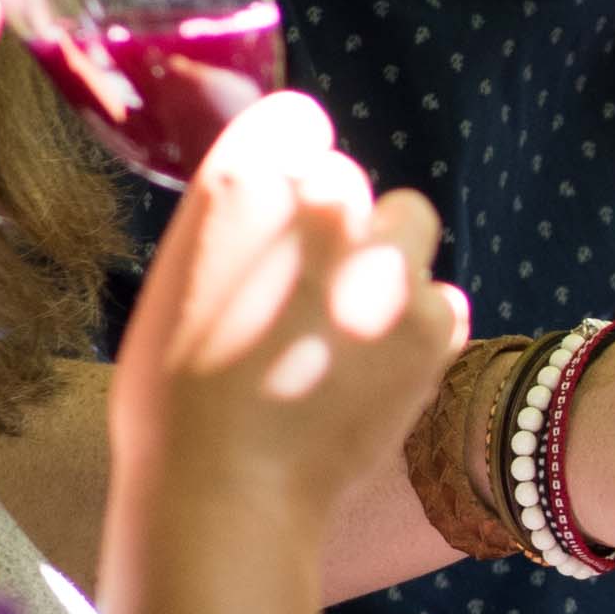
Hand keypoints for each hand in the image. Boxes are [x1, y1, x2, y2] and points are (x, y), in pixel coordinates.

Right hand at [111, 91, 461, 543]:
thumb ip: (237, 222)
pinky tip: (371, 369)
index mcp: (241, 178)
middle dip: (335, 228)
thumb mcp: (177, 279)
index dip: (290, 167)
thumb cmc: (173, 398)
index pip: (298, 122)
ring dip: (385, 266)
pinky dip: (417, 328)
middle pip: (349, 183)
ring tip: (340, 332)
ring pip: (406, 229)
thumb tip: (278, 209)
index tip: (279, 213)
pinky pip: (441, 298)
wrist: (224, 492)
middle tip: (301, 297)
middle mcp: (320, 202)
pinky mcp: (432, 322)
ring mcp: (384, 261)